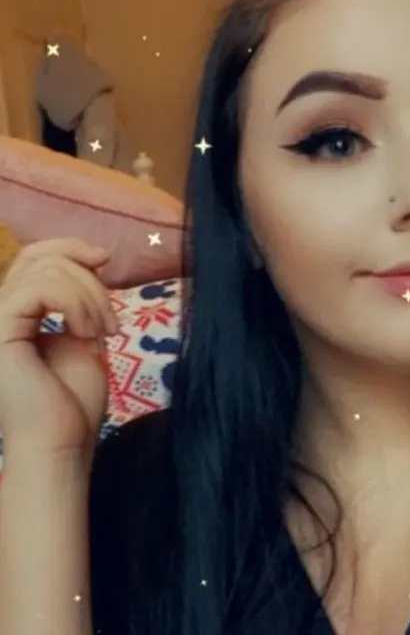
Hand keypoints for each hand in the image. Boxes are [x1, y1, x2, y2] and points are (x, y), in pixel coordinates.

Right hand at [0, 238, 117, 454]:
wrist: (62, 444)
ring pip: (45, 270)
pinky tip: (88, 333)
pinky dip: (77, 304)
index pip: (33, 259)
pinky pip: (40, 289)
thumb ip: (80, 299)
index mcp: (15, 315)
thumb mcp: (83, 337)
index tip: (105, 259)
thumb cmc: (73, 402)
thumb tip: (91, 258)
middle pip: (38, 257)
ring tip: (104, 332)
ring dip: (90, 297)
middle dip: (88, 278)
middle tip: (112, 321)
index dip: (69, 247)